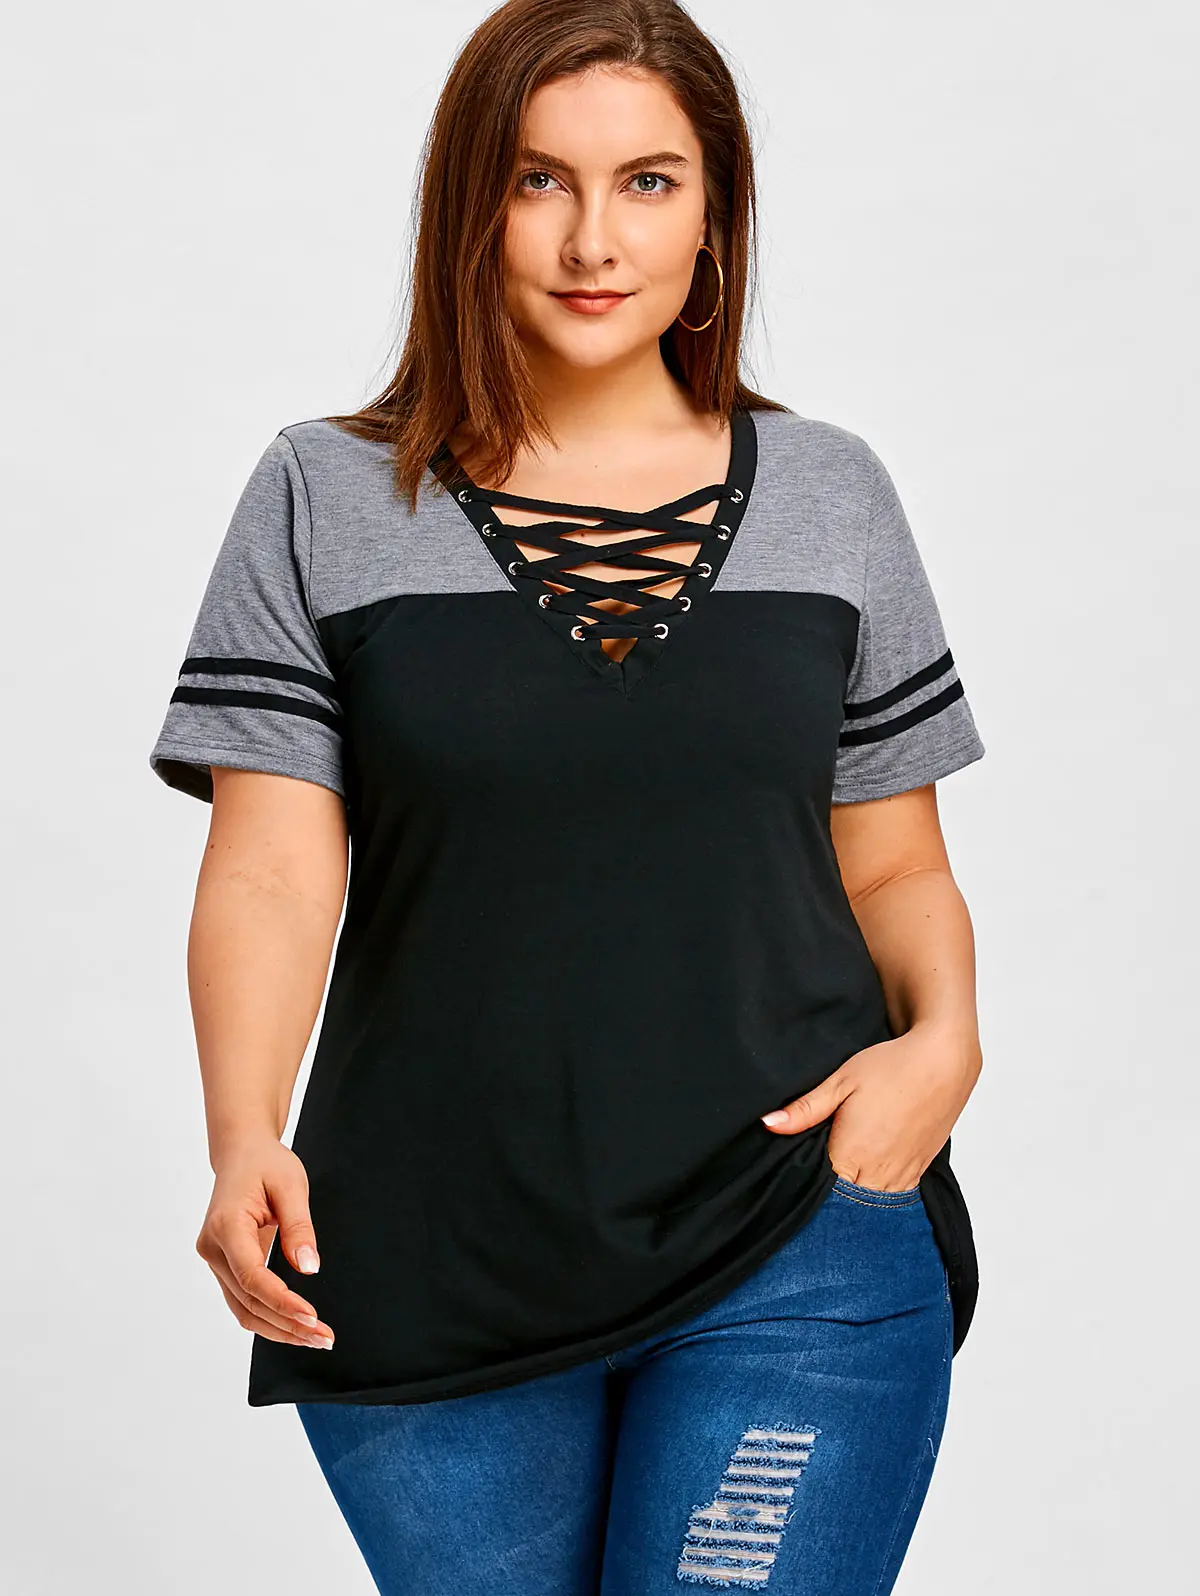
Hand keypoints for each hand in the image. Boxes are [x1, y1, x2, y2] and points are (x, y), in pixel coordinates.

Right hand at [195, 1133, 335, 1349]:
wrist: (241, 1153)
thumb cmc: (266, 1163)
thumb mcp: (291, 1184)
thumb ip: (299, 1227)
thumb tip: (309, 1269)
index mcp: (225, 1225)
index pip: (252, 1276)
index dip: (281, 1302)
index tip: (313, 1318)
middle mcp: (212, 1248)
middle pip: (248, 1301)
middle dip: (287, 1324)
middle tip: (325, 1338)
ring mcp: (214, 1260)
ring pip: (243, 1309)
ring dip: (278, 1329)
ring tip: (316, 1339)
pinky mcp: (223, 1266)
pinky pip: (243, 1300)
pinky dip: (269, 1317)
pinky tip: (296, 1326)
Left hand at [759, 1023, 981, 1190]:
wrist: (944, 1061)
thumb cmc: (892, 1067)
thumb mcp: (841, 1081)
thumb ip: (805, 1109)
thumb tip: (769, 1124)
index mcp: (853, 1154)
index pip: (820, 1190)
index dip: (806, 1185)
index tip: (795, 1177)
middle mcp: (879, 1173)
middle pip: (845, 1203)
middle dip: (829, 1196)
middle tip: (815, 1179)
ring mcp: (902, 1175)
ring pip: (871, 1205)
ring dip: (855, 1196)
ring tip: (840, 1180)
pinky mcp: (919, 1170)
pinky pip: (894, 1196)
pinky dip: (878, 1192)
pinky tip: (866, 1179)